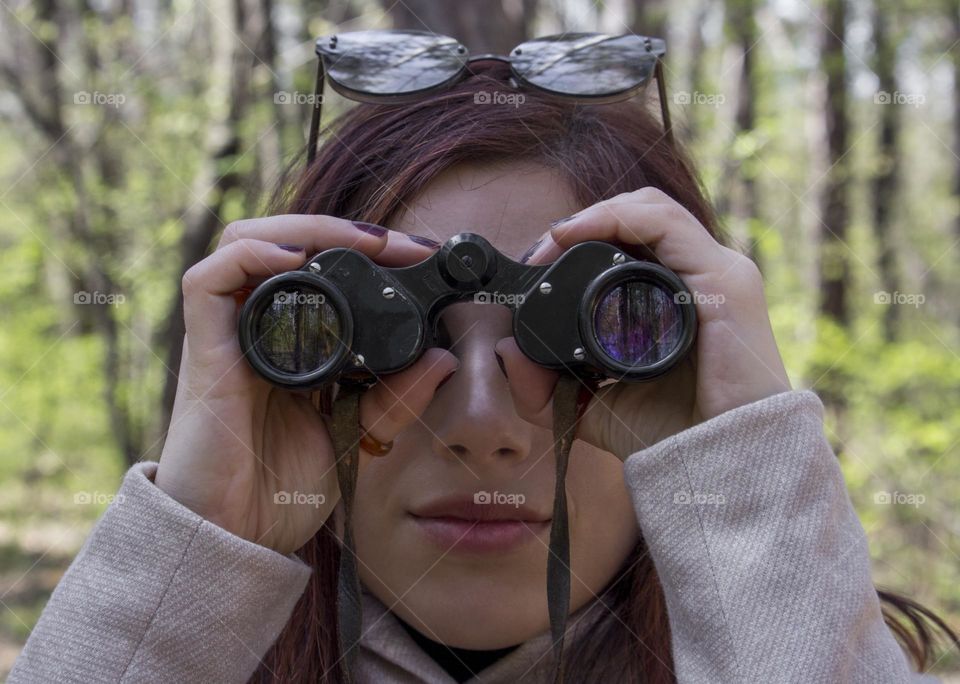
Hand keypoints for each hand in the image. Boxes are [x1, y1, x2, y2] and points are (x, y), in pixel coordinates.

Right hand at [155, 215, 457, 554]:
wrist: (234, 538)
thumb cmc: (281, 491)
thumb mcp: (354, 437)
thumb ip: (392, 401)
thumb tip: (442, 359)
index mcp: (293, 344)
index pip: (320, 272)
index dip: (367, 254)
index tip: (421, 257)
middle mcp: (258, 330)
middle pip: (283, 244)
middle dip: (342, 231)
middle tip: (399, 244)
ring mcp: (228, 337)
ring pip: (245, 243)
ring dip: (304, 229)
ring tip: (361, 242)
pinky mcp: (204, 350)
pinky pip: (209, 280)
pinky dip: (253, 255)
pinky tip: (299, 259)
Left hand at [496, 187, 791, 460]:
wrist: (722, 466)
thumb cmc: (673, 437)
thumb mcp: (595, 408)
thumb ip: (549, 389)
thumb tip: (507, 353)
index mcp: (679, 300)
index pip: (633, 243)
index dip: (584, 240)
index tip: (537, 266)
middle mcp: (700, 279)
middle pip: (640, 218)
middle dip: (585, 224)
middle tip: (540, 254)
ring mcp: (717, 275)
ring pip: (652, 209)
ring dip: (595, 215)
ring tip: (554, 240)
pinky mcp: (725, 281)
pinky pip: (665, 224)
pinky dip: (616, 217)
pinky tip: (578, 233)